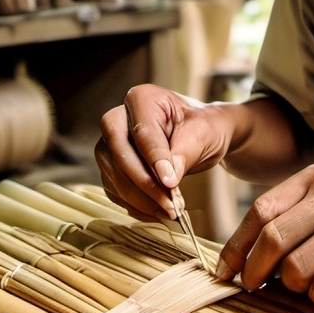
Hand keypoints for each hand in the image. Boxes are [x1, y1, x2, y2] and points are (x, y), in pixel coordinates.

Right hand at [95, 84, 234, 221]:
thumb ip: (185, 153)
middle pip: (120, 154)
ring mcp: (109, 143)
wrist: (201, 137)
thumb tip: (168, 179)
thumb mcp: (204, 134)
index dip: (155, 160)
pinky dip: (135, 204)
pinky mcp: (110, 166)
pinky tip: (156, 213)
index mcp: (142, 99)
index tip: (170, 182)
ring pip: (114, 175)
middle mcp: (118, 118)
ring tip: (168, 212)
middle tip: (169, 205)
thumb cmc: (203, 128)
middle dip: (145, 183)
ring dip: (140, 199)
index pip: (143, 133)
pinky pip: (114, 188)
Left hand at [216, 165, 313, 305]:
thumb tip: (252, 247)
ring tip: (308, 284)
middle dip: (254, 271)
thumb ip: (302, 206)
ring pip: (295, 270)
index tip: (225, 268)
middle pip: (271, 240)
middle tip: (252, 287)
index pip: (261, 209)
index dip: (236, 244)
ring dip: (294, 287)